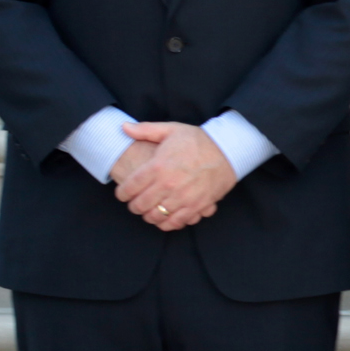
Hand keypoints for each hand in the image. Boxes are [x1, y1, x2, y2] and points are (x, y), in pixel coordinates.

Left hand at [111, 122, 232, 231]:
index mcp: (158, 166)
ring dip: (149, 216)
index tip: (122, 194)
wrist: (228, 150)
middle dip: (134, 206)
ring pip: (156, 216)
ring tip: (149, 211)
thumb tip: (123, 127)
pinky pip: (176, 222)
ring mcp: (183, 197)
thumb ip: (145, 130)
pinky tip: (165, 217)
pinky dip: (167, 223)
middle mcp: (168, 184)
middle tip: (134, 203)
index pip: (129, 187)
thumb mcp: (171, 130)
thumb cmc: (198, 140)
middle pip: (140, 205)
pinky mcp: (197, 206)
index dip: (121, 194)